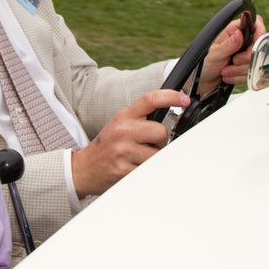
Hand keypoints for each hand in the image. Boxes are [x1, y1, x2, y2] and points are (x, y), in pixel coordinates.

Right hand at [71, 89, 189, 197]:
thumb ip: (140, 118)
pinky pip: (149, 169)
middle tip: (147, 145)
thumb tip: (170, 113)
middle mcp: (123, 131)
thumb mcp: (119, 124)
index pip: (150, 99)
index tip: (184, 99)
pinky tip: (133, 168)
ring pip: (158, 153)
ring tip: (138, 158)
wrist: (84, 168)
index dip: (170, 97)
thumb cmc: (107, 146)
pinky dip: (146, 171)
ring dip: (153, 158)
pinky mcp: (124, 170)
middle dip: (159, 141)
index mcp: (123, 116)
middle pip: (160, 131)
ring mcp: (123, 151)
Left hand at [197, 14, 265, 95]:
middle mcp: (240, 41)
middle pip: (258, 45)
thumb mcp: (213, 54)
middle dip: (246, 58)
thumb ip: (228, 45)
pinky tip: (228, 76)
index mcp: (232, 31)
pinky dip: (240, 77)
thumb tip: (239, 35)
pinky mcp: (245, 68)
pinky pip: (252, 73)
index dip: (260, 32)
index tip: (257, 42)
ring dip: (240, 70)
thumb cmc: (202, 64)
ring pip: (255, 61)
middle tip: (233, 61)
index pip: (255, 23)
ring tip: (225, 71)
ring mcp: (244, 55)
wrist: (200, 83)